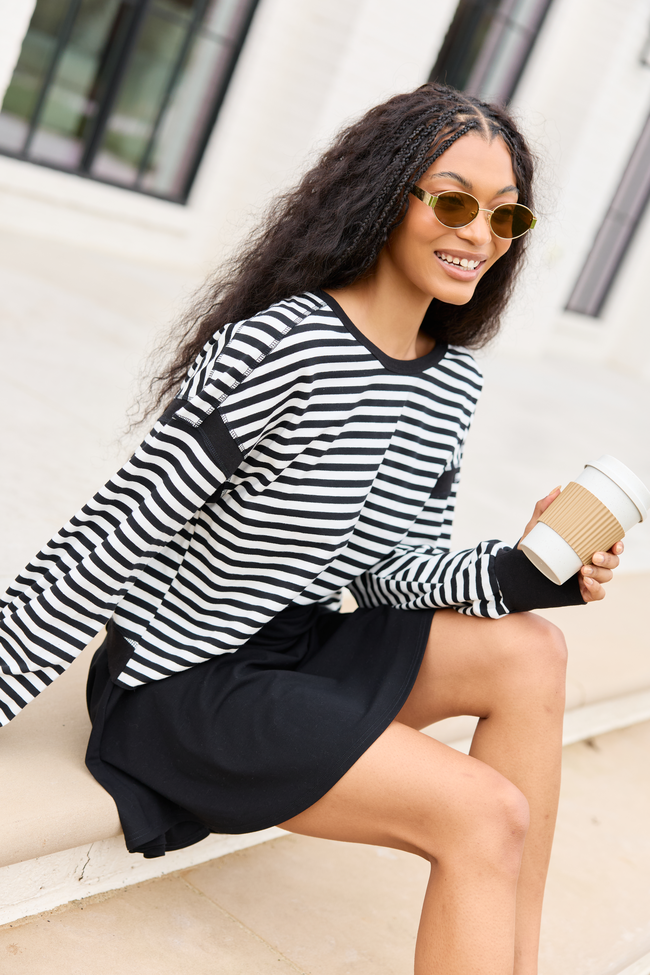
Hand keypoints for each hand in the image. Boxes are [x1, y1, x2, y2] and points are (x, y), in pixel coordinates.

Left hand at [518, 486, 622, 601]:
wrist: (516, 572)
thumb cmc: (531, 549)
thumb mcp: (535, 529)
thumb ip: (544, 509)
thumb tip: (558, 490)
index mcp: (587, 547)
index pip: (611, 546)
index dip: (618, 545)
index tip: (616, 543)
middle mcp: (592, 562)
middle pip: (613, 561)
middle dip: (609, 559)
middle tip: (594, 555)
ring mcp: (588, 578)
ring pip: (606, 576)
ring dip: (600, 573)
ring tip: (584, 569)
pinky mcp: (582, 592)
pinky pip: (597, 593)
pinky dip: (596, 589)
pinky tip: (586, 582)